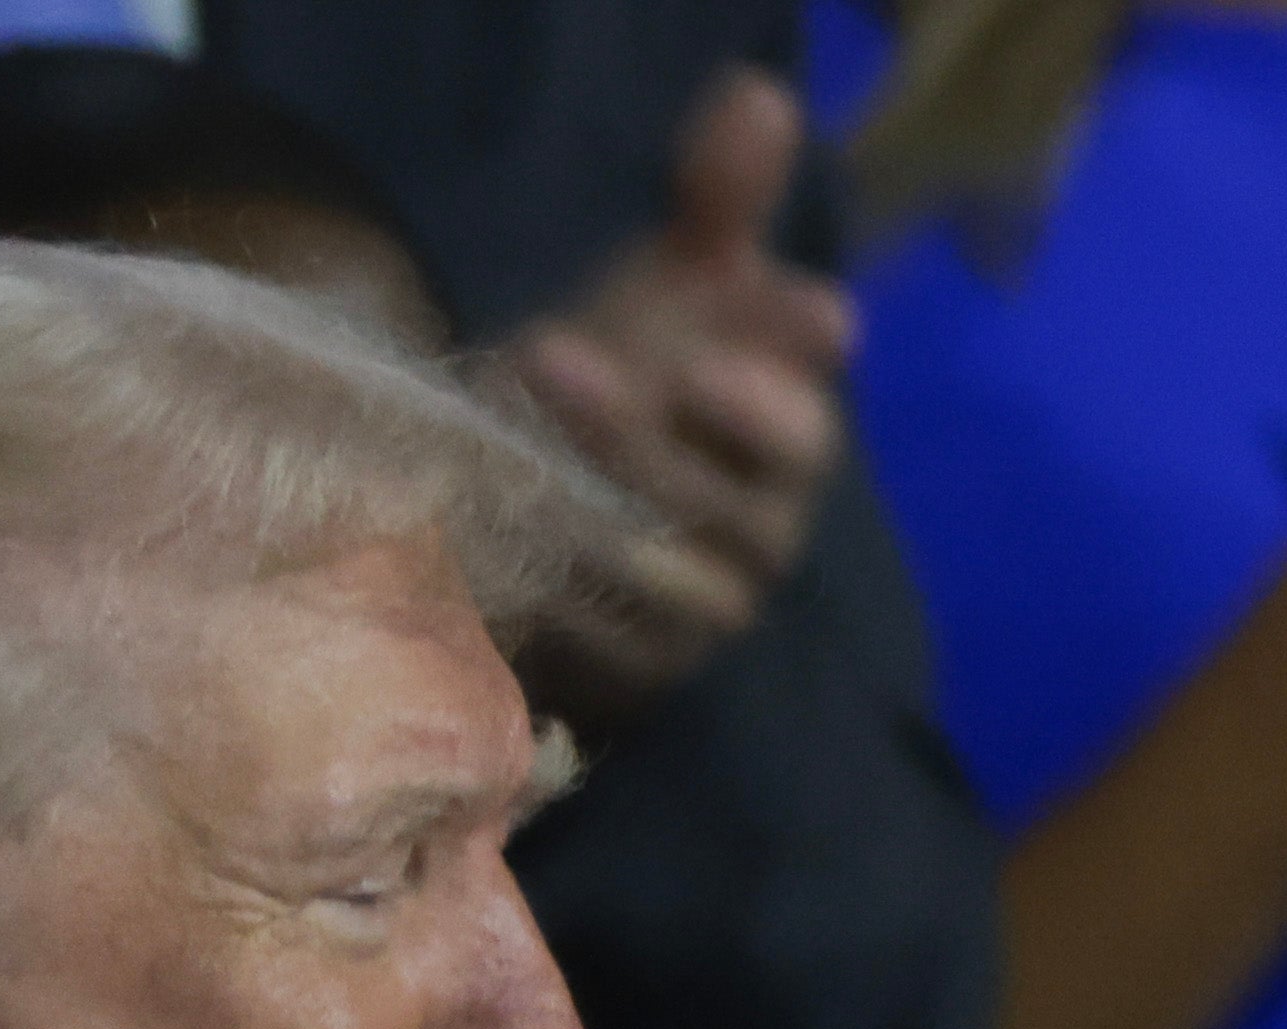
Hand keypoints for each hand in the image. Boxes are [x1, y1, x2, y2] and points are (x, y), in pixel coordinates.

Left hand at [500, 68, 855, 722]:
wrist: (554, 510)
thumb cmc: (633, 387)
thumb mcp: (673, 287)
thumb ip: (718, 204)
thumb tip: (759, 96)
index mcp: (782, 439)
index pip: (799, 428)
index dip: (765, 402)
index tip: (707, 364)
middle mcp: (759, 534)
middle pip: (719, 503)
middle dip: (634, 432)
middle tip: (550, 355)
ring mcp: (699, 612)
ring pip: (653, 574)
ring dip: (577, 512)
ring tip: (501, 450)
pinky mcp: (636, 674)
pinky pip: (595, 643)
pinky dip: (544, 593)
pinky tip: (487, 543)